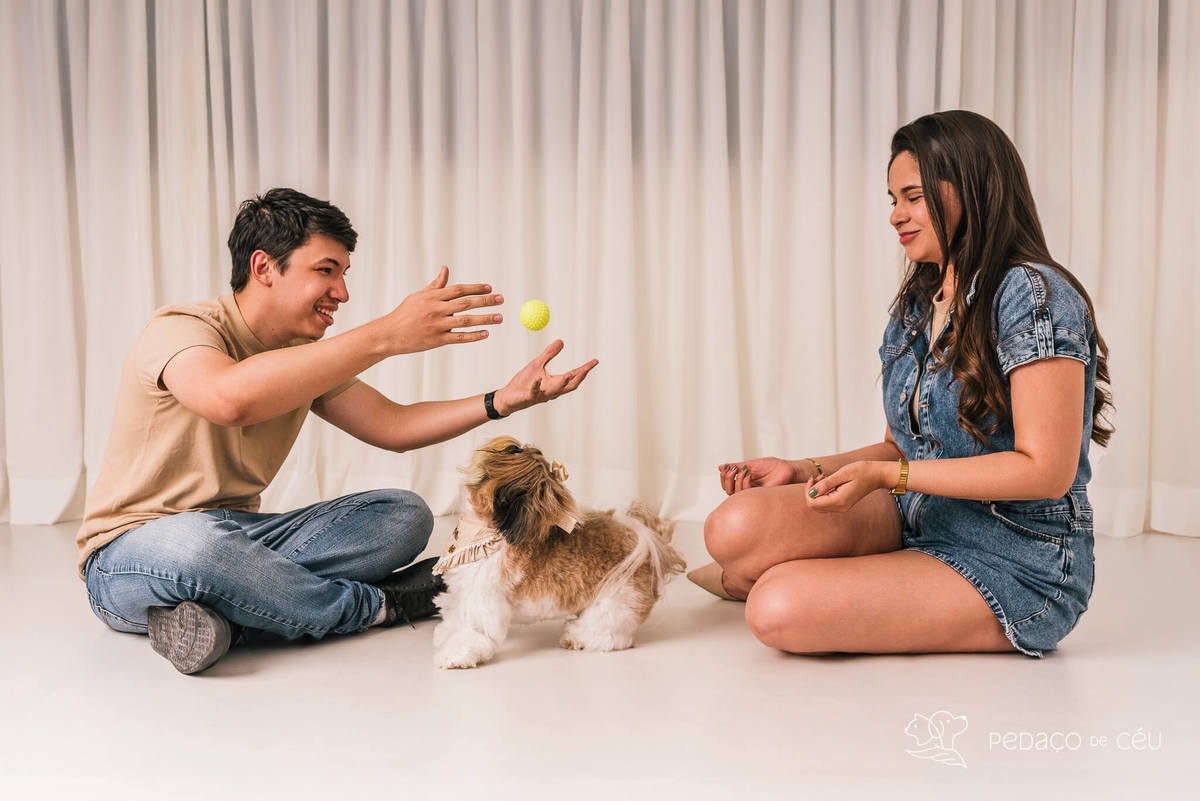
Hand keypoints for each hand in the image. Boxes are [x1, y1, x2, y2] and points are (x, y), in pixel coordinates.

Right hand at [381, 266, 503, 354]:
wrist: (389, 334)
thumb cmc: (405, 314)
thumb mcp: (419, 296)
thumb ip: (436, 285)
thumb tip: (446, 269)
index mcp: (433, 297)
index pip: (459, 290)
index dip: (476, 288)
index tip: (490, 288)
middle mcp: (436, 309)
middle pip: (466, 303)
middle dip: (485, 300)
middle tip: (501, 299)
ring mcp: (437, 325)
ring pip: (466, 320)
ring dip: (485, 319)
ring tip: (499, 317)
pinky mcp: (436, 340)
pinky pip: (459, 338)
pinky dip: (473, 336)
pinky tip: (486, 334)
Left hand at [493, 340, 598, 414]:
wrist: (507, 397)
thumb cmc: (523, 382)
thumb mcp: (537, 364)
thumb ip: (549, 354)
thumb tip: (561, 341)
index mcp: (554, 383)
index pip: (573, 376)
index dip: (584, 369)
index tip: (595, 361)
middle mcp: (551, 391)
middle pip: (570, 386)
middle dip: (579, 377)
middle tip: (587, 368)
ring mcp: (540, 395)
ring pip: (555, 390)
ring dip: (563, 382)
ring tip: (570, 374)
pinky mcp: (528, 397)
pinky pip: (534, 392)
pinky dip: (537, 385)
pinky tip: (539, 377)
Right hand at [717, 457, 797, 495]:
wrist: (787, 469)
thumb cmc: (773, 467)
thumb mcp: (751, 464)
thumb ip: (736, 466)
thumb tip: (720, 467)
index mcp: (743, 482)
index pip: (727, 484)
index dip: (723, 476)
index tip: (726, 467)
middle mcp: (746, 490)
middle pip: (727, 490)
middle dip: (726, 479)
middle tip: (732, 469)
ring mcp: (752, 494)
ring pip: (734, 493)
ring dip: (736, 479)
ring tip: (744, 470)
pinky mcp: (759, 496)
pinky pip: (745, 494)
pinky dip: (744, 483)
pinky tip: (749, 474)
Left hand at [805, 461, 885, 512]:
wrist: (877, 475)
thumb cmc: (862, 471)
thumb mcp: (842, 474)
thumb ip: (826, 484)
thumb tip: (811, 492)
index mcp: (839, 501)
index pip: (813, 503)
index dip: (808, 491)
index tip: (814, 478)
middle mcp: (840, 508)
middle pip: (814, 506)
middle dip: (811, 491)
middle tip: (819, 477)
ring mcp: (842, 508)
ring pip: (819, 505)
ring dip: (817, 491)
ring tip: (825, 477)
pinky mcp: (843, 504)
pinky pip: (826, 503)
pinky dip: (823, 493)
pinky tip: (829, 481)